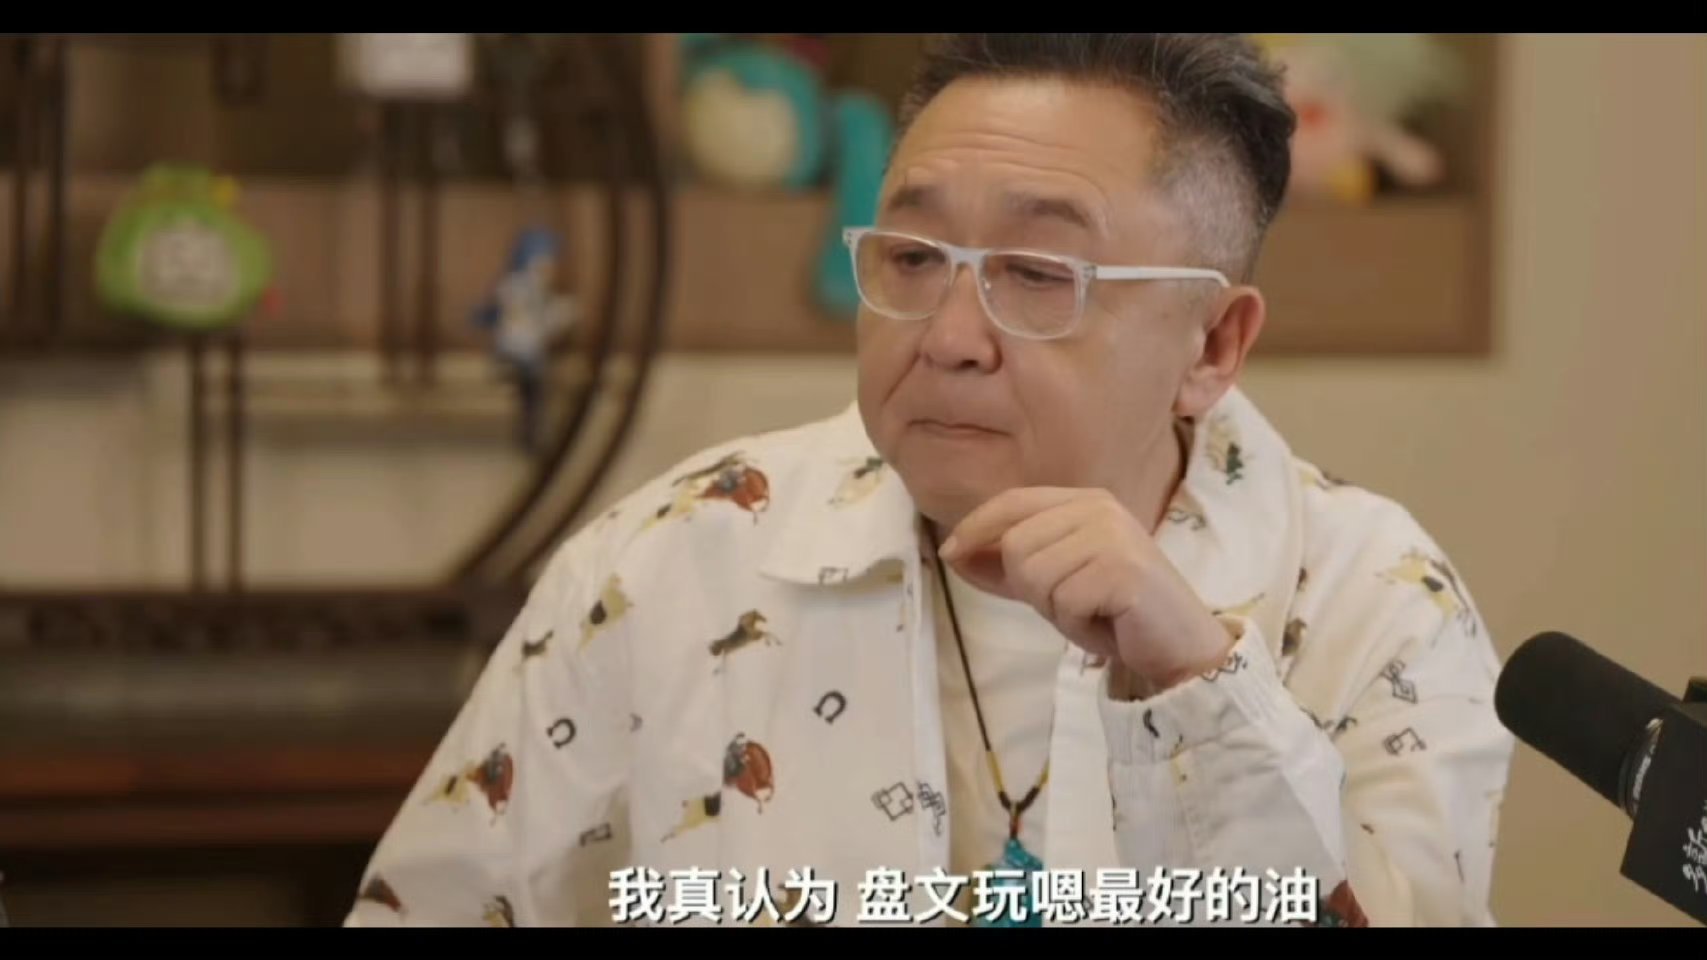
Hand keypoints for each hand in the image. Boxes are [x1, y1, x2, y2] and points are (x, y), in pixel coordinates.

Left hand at [937, 487, 1235, 698]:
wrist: (1179, 647)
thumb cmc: (1113, 613)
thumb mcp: (1050, 584)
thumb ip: (1006, 566)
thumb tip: (954, 552)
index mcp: (1083, 501)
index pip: (1012, 501)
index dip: (976, 526)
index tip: (950, 552)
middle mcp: (1098, 508)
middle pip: (1015, 544)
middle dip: (1029, 587)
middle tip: (1072, 603)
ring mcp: (1112, 535)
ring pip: (1032, 573)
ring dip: (1054, 608)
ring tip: (1091, 612)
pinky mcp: (1122, 569)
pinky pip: (1062, 601)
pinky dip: (1076, 625)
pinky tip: (1106, 623)